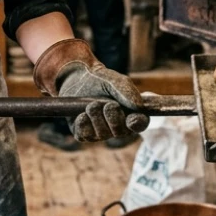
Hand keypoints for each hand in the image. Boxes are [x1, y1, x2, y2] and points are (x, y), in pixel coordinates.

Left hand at [33, 39, 148, 142]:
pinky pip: (85, 135)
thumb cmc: (99, 80)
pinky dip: (83, 123)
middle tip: (107, 104)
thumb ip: (127, 91)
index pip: (140, 124)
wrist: (75, 80)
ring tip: (91, 104)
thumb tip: (138, 107)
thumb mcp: (114, 81)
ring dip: (96, 117)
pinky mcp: (84, 134)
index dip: (137, 124)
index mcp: (130, 114)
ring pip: (102, 134)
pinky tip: (81, 114)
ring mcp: (100, 133)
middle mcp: (117, 127)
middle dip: (113, 117)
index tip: (131, 119)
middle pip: (119, 132)